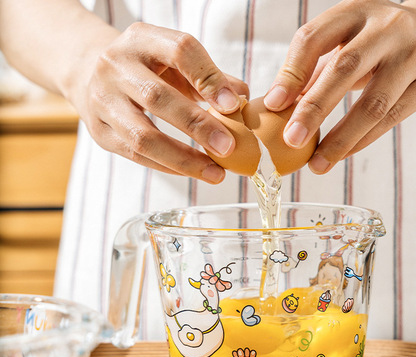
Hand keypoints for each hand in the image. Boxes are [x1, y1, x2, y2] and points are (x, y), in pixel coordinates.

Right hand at [74, 22, 247, 182]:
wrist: (91, 75)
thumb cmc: (148, 70)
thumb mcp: (175, 62)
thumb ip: (208, 77)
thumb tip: (241, 98)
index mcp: (141, 39)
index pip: (179, 51)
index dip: (208, 79)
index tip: (234, 105)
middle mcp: (115, 66)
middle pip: (157, 97)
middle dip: (197, 125)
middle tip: (228, 147)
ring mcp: (103, 101)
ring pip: (143, 136)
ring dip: (184, 158)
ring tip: (216, 173)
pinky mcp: (100, 132)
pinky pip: (137, 155)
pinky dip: (169, 167)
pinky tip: (194, 172)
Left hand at [264, 0, 415, 173]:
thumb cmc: (379, 42)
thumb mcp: (347, 40)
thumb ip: (313, 68)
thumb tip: (277, 106)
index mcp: (355, 11)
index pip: (314, 38)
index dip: (291, 74)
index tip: (273, 106)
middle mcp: (387, 26)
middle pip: (345, 68)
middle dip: (314, 109)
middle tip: (292, 140)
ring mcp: (414, 53)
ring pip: (373, 103)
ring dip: (341, 139)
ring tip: (317, 164)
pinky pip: (391, 119)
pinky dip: (363, 141)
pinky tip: (342, 154)